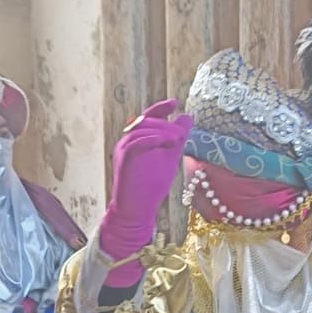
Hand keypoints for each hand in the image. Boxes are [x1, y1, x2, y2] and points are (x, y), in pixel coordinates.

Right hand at [101, 101, 194, 262]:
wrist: (137, 209)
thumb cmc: (151, 186)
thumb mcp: (169, 157)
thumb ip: (178, 138)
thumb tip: (188, 117)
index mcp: (139, 139)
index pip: (149, 117)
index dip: (161, 108)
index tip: (175, 103)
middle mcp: (128, 141)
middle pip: (147, 121)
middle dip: (166, 124)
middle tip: (181, 135)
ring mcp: (124, 148)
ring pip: (141, 129)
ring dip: (162, 131)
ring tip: (177, 140)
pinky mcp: (123, 159)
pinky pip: (136, 142)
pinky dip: (151, 139)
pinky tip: (165, 142)